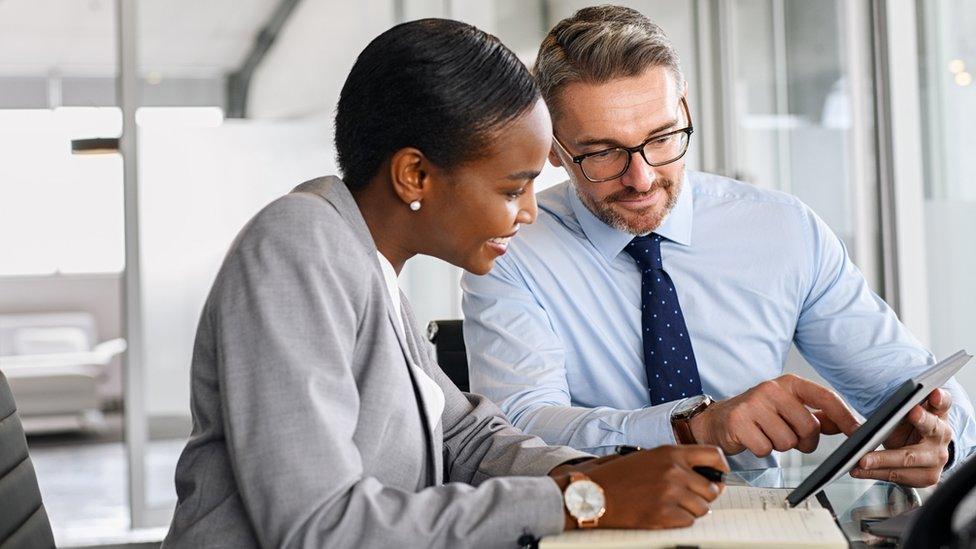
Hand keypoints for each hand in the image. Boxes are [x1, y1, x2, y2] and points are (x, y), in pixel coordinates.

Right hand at [551, 445, 728, 529]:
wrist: (592, 494)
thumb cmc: (619, 476)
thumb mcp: (648, 457)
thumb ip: (677, 462)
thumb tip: (708, 475)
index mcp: (670, 452)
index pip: (714, 455)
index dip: (721, 468)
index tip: (719, 476)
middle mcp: (674, 471)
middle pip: (712, 489)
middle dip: (704, 496)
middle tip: (690, 498)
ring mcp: (670, 493)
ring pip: (702, 509)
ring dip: (691, 511)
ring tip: (671, 506)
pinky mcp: (663, 514)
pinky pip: (689, 522)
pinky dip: (679, 522)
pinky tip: (663, 514)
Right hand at [688, 374, 859, 456]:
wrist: (718, 419)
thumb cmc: (757, 415)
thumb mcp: (788, 409)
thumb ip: (818, 416)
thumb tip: (848, 423)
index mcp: (789, 383)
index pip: (825, 397)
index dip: (845, 416)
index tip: (859, 432)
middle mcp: (771, 389)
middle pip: (809, 427)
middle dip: (804, 441)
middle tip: (790, 437)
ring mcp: (753, 404)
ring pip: (788, 441)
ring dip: (780, 446)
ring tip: (767, 435)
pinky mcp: (738, 421)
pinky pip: (766, 448)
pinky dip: (762, 450)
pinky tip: (753, 439)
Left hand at [852, 388, 952, 486]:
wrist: (921, 450)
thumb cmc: (909, 425)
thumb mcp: (904, 412)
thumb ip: (893, 406)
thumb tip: (866, 410)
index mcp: (938, 412)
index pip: (942, 402)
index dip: (939, 398)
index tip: (930, 395)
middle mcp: (942, 434)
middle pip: (929, 430)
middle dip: (919, 421)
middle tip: (894, 423)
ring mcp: (937, 458)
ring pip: (908, 458)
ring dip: (882, 461)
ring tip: (861, 460)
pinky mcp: (928, 477)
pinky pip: (899, 475)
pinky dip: (876, 473)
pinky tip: (859, 470)